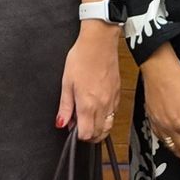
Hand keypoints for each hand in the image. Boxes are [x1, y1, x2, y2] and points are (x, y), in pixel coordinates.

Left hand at [57, 24, 120, 142]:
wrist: (99, 43)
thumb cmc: (81, 59)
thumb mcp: (66, 83)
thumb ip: (65, 106)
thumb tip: (61, 123)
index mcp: (87, 104)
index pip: (86, 134)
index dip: (78, 136)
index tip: (72, 128)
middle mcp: (102, 106)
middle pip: (100, 134)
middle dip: (89, 135)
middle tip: (79, 127)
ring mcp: (112, 101)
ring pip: (109, 126)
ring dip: (99, 129)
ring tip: (88, 119)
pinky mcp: (118, 94)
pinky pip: (114, 114)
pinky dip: (106, 117)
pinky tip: (97, 108)